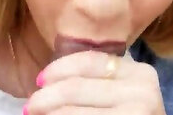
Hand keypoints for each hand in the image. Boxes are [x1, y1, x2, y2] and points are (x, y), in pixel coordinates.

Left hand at [25, 50, 165, 114]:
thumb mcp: (119, 93)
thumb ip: (97, 80)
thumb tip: (47, 78)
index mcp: (139, 72)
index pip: (89, 61)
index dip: (59, 68)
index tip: (39, 79)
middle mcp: (143, 91)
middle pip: (77, 88)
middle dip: (46, 97)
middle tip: (29, 105)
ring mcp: (137, 114)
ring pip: (73, 112)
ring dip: (49, 114)